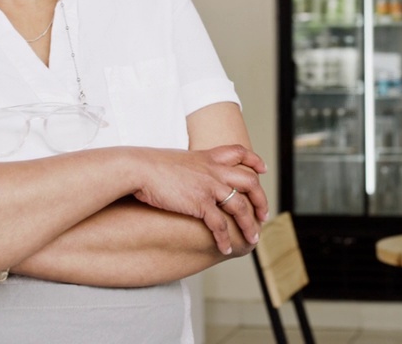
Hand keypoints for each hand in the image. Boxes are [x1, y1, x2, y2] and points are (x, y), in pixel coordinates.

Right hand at [131, 145, 268, 254]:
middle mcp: (214, 170)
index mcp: (209, 157)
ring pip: (240, 207)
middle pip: (250, 182)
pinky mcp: (200, 203)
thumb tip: (189, 174)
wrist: (138, 168)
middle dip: (261, 200)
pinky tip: (226, 249)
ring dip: (249, 225)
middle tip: (263, 215)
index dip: (255, 160)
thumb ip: (191, 166)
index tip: (263, 169)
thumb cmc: (150, 165)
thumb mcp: (177, 159)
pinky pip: (219, 225)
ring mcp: (209, 186)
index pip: (240, 152)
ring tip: (253, 239)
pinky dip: (225, 239)